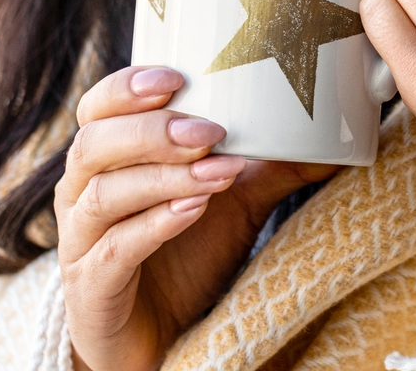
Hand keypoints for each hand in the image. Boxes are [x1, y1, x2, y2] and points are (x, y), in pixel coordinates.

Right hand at [55, 66, 336, 370]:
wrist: (162, 338)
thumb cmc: (189, 255)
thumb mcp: (236, 202)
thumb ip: (272, 165)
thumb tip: (334, 133)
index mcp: (106, 159)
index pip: (96, 108)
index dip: (126, 88)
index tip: (174, 77)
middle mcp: (81, 194)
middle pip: (94, 145)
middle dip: (153, 131)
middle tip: (210, 130)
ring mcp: (80, 243)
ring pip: (105, 194)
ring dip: (165, 177)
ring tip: (219, 171)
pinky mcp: (91, 290)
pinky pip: (113, 250)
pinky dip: (154, 226)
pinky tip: (194, 211)